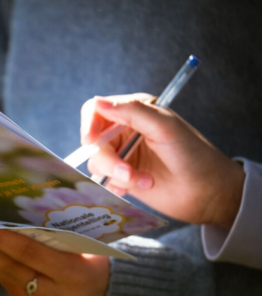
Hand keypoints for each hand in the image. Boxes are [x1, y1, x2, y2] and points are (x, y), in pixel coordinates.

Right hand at [81, 94, 245, 228]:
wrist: (206, 192)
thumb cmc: (193, 155)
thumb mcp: (165, 127)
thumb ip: (132, 111)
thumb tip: (98, 102)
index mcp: (134, 111)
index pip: (96, 110)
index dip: (88, 124)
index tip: (90, 141)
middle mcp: (124, 131)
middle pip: (94, 141)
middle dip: (109, 160)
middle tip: (128, 173)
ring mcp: (122, 154)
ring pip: (97, 162)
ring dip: (118, 175)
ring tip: (144, 181)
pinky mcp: (121, 176)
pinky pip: (102, 180)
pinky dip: (114, 186)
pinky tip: (132, 190)